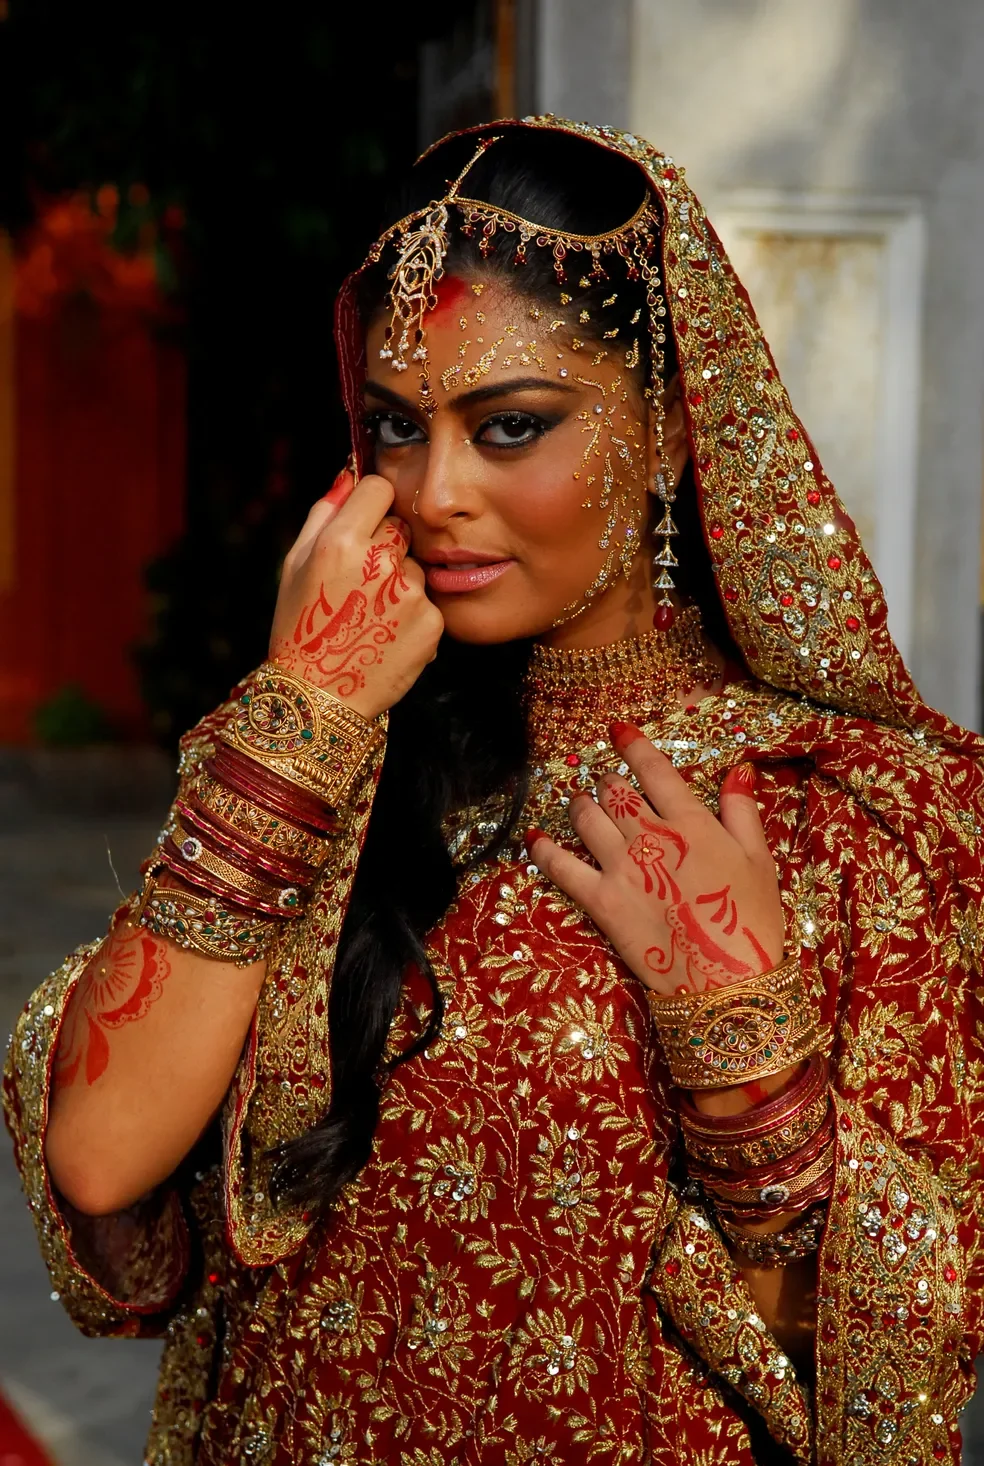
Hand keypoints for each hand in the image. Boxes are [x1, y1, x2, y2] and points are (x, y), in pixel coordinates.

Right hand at [270, 469, 443, 719]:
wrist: (320, 697)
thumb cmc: (300, 627)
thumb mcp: (294, 565)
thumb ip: (323, 513)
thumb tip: (349, 472)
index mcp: (342, 541)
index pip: (379, 487)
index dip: (371, 503)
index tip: (364, 522)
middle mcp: (381, 563)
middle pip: (401, 525)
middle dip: (385, 544)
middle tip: (360, 582)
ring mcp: (411, 594)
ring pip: (416, 565)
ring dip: (400, 581)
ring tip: (370, 614)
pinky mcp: (432, 622)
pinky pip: (428, 600)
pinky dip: (412, 614)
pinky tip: (385, 633)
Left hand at [527, 724, 784, 995]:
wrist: (727, 982)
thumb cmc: (750, 921)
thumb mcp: (760, 860)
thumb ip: (742, 811)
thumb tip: (739, 769)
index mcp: (691, 822)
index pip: (653, 770)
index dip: (632, 745)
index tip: (617, 729)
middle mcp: (649, 836)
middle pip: (615, 792)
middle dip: (608, 782)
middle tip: (607, 783)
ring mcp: (620, 867)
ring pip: (586, 818)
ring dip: (579, 804)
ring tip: (578, 801)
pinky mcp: (600, 900)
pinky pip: (561, 867)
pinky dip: (544, 849)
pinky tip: (534, 838)